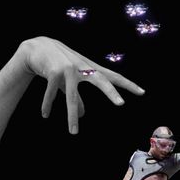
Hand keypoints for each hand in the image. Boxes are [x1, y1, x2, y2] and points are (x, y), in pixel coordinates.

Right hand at [21, 36, 144, 133]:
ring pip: (71, 96)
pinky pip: (51, 93)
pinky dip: (47, 104)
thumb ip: (78, 98)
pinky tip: (45, 114)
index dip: (127, 84)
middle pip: (100, 80)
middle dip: (110, 92)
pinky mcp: (53, 71)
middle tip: (121, 103)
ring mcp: (68, 68)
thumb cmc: (58, 65)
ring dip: (71, 116)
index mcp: (90, 68)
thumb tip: (82, 115)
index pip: (113, 76)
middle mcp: (82, 67)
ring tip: (74, 132)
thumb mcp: (71, 81)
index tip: (142, 92)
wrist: (37, 47)